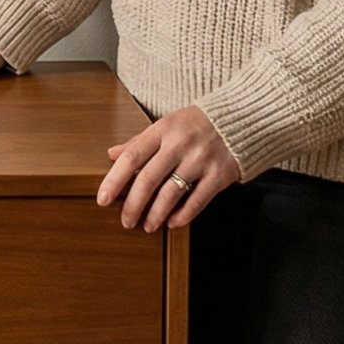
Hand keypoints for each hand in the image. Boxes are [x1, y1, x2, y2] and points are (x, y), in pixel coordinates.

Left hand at [98, 105, 239, 232]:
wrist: (241, 118)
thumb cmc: (197, 123)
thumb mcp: (167, 124)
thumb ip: (140, 141)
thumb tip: (112, 154)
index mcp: (163, 129)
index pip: (132, 156)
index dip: (114, 179)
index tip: (103, 199)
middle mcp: (180, 144)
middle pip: (149, 178)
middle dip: (133, 204)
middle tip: (125, 221)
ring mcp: (201, 159)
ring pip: (171, 192)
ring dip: (156, 214)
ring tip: (147, 225)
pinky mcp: (219, 174)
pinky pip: (197, 200)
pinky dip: (183, 215)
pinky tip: (172, 223)